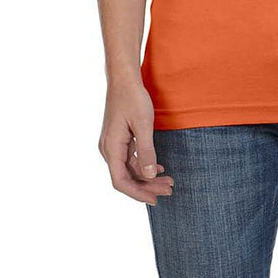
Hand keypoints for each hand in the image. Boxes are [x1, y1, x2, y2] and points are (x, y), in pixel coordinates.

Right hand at [98, 81, 174, 205]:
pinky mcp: (118, 139)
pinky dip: (143, 165)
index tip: (155, 199)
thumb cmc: (133, 98)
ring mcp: (112, 144)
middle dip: (147, 186)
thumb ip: (146, 151)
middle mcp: (108, 149)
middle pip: (126, 178)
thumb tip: (149, 176)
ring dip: (147, 176)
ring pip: (129, 169)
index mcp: (111, 148)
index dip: (138, 193)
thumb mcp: (143, 125)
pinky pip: (129, 159)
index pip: (121, 181)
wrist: (124, 78)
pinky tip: (158, 168)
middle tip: (169, 189)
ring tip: (168, 180)